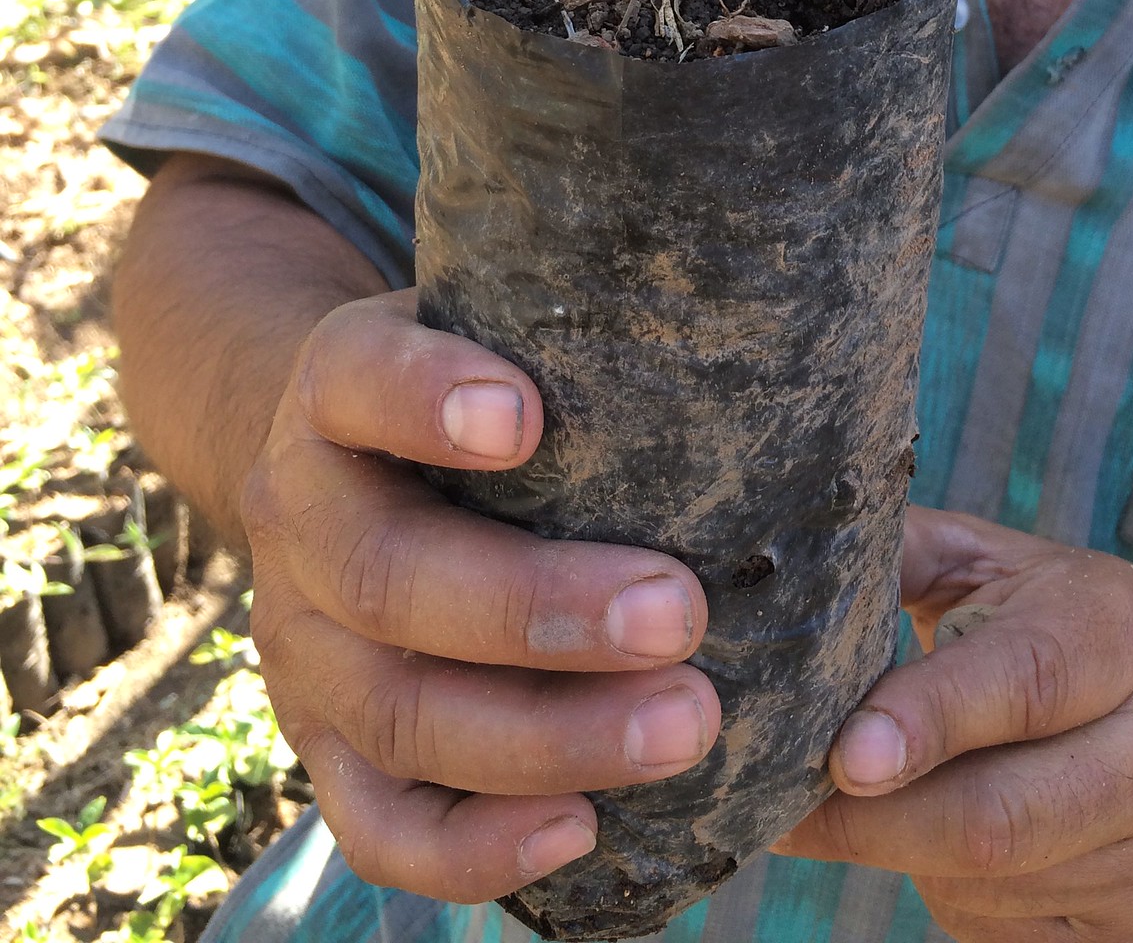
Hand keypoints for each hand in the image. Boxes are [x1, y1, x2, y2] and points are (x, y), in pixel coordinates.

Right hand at [240, 290, 720, 903]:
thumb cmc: (488, 382)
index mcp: (335, 392)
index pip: (356, 378)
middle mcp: (302, 516)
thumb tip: (788, 356)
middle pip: (390, 575)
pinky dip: (474, 847)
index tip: (526, 415)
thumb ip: (601, 340)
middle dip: (538, 605)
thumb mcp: (508, 327)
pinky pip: (379, 824)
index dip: (426, 398)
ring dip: (545, 733)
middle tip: (682, 611)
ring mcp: (302, 644)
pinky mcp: (324, 745)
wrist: (350, 456)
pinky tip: (583, 831)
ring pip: (399, 711)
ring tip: (688, 726)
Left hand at [776, 508, 1132, 940]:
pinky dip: (946, 896)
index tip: (843, 757)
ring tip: (880, 799)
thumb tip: (797, 577)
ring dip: (900, 854)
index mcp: (1125, 630)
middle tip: (781, 803)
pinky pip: (1001, 935)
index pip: (1023, 683)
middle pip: (995, 817)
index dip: (927, 722)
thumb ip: (899, 554)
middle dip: (870, 822)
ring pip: (985, 886)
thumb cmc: (1051, 621)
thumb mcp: (987, 562)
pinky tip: (944, 839)